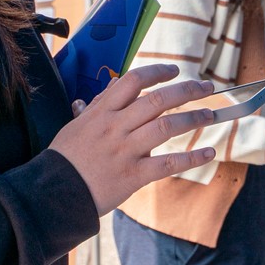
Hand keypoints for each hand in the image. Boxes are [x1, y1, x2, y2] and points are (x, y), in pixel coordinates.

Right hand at [50, 64, 218, 213]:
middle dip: (187, 90)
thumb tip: (106, 88)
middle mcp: (115, 126)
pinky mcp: (133, 175)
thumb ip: (95, 106)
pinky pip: (168, 163)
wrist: (54, 193)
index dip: (158, 72)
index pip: (133, 80)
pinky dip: (192, 158)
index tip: (175, 71)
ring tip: (211, 114)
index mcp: (101, 111)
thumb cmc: (65, 158)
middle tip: (207, 87)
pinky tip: (209, 153)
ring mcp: (125, 150)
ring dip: (194, 118)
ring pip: (167, 127)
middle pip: (158, 100)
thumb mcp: (75, 126)